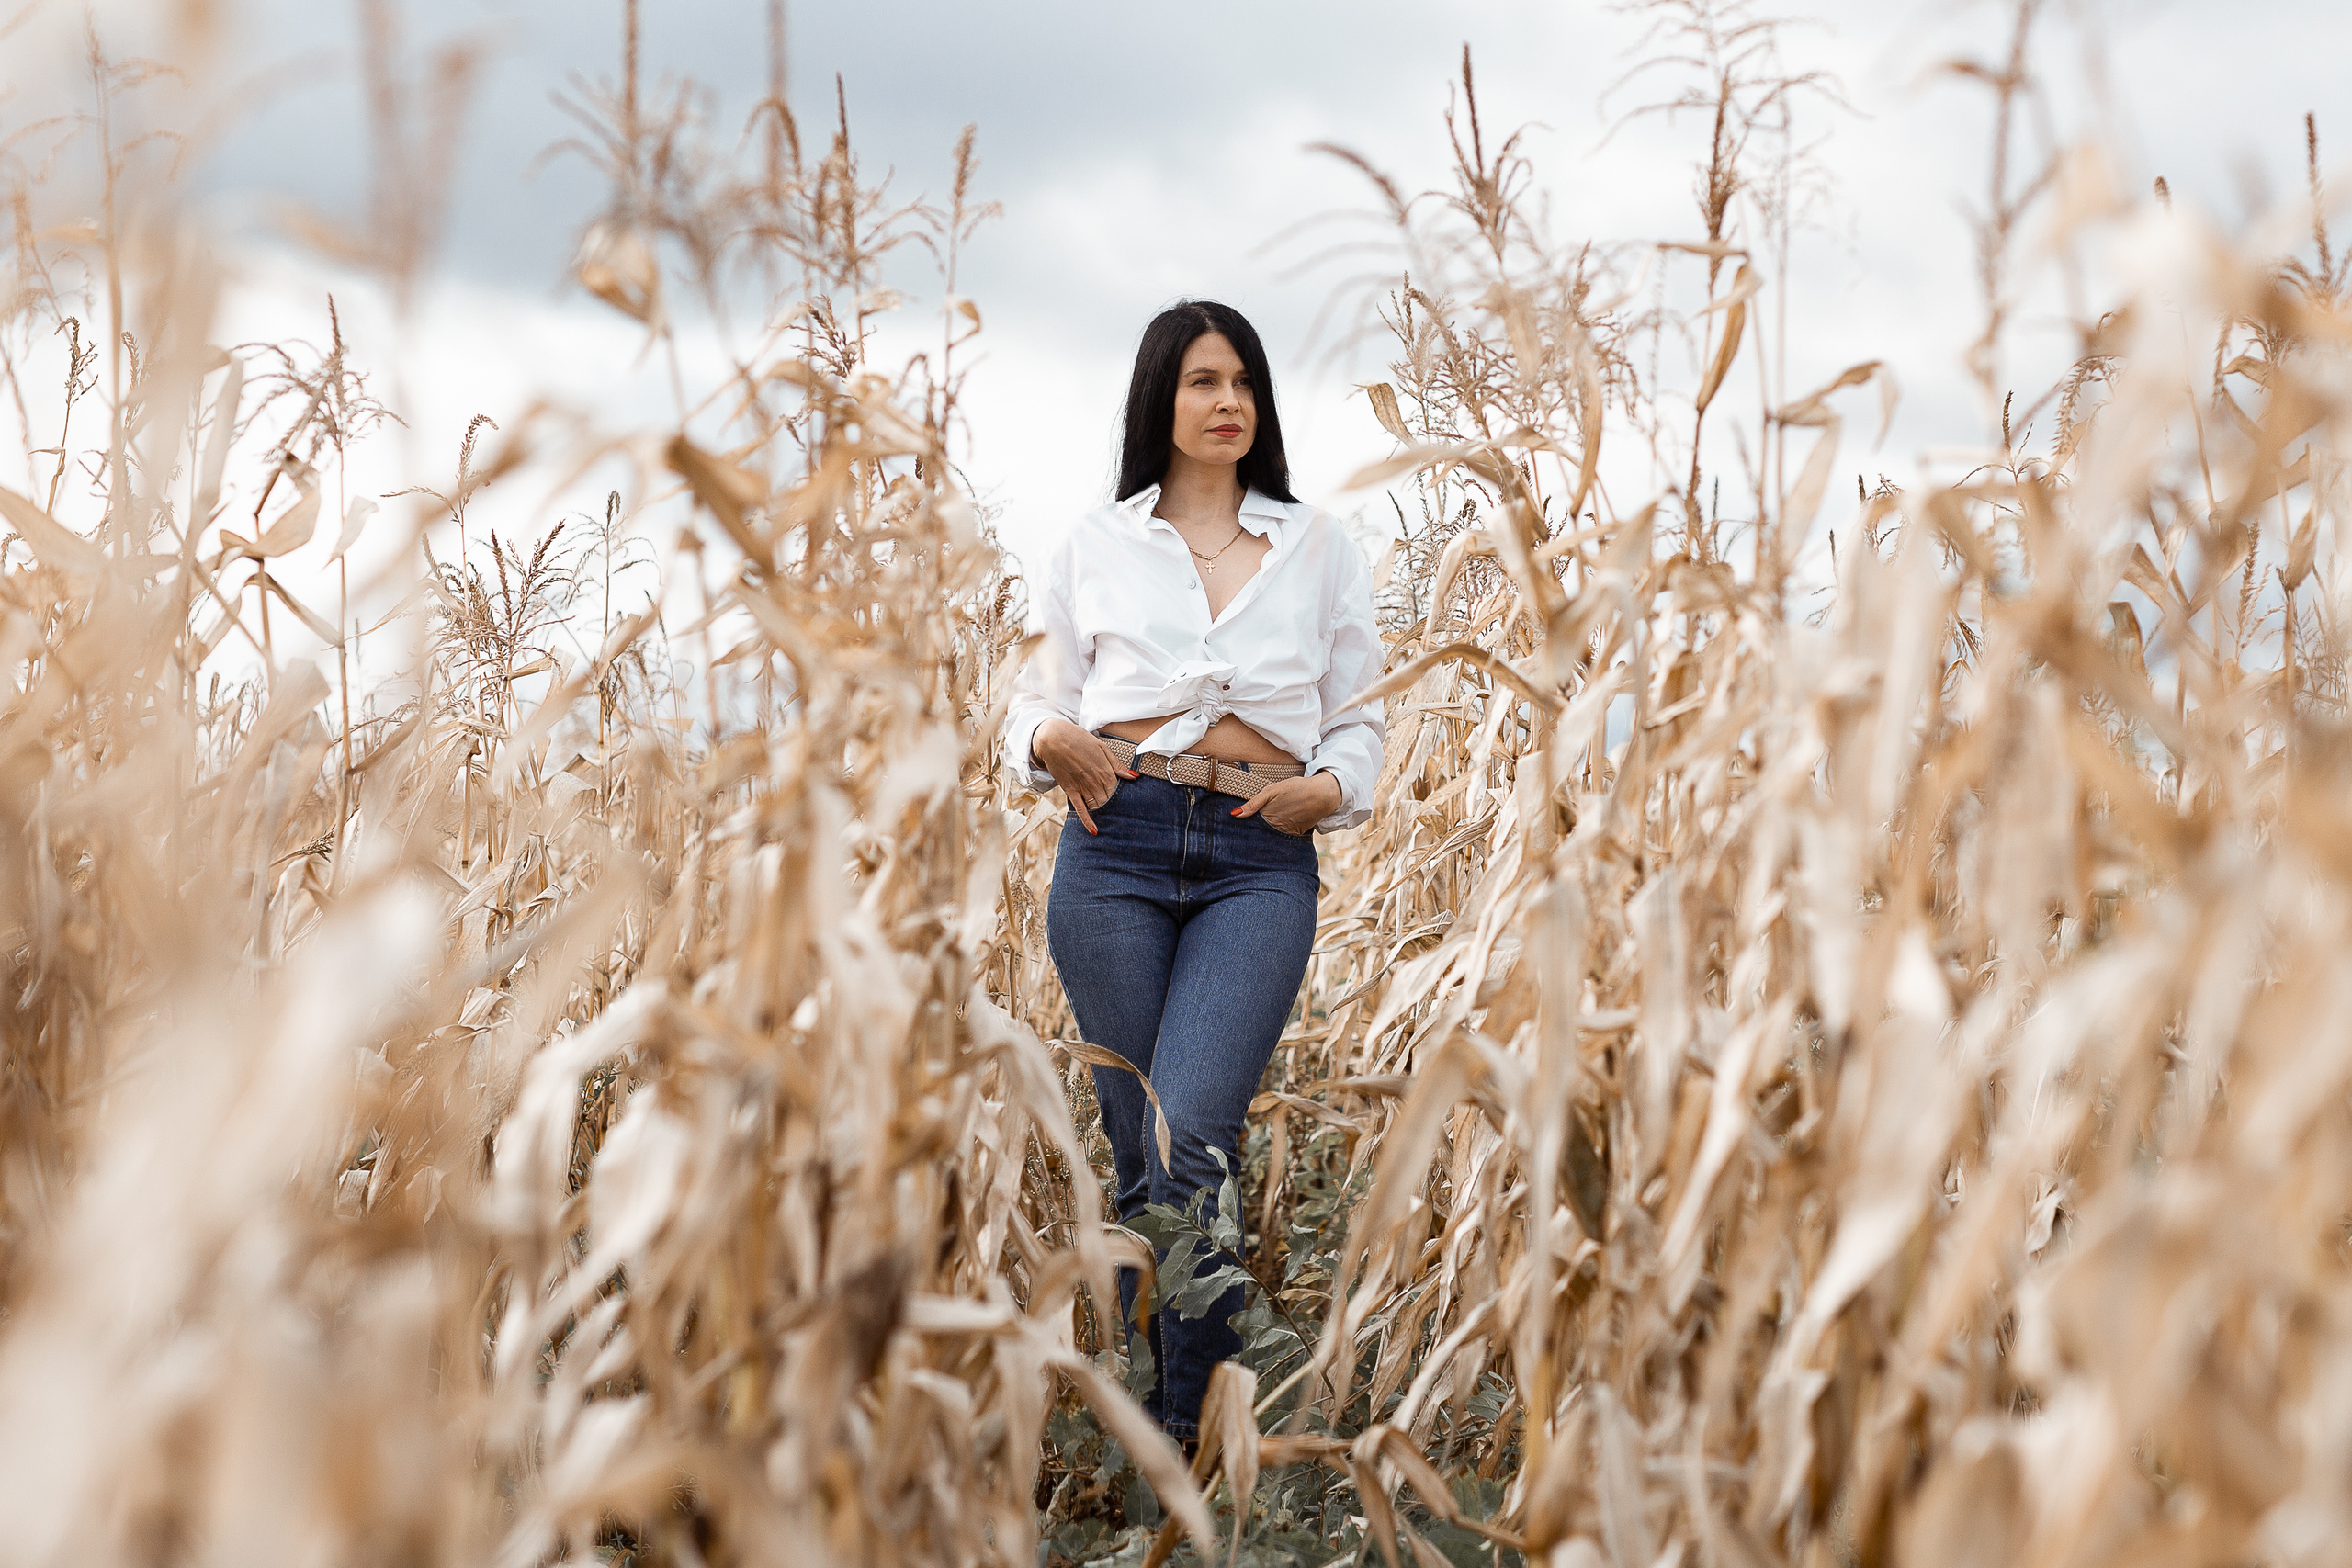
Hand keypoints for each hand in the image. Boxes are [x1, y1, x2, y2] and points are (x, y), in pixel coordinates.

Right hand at [1032, 718, 1135, 835]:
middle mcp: (1095, 781)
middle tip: (1122, 818)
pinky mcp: (1070, 790)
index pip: (1118, 791)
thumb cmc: (1079, 739)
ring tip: (1112, 822)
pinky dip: (1087, 820)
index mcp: (1105, 770)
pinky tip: (1094, 830)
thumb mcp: (1102, 747)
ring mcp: (1082, 787)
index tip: (1129, 805)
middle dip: (1115, 808)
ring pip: (1097, 806)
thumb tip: (1134, 776)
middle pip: (1109, 800)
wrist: (1053, 738)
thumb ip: (1117, 764)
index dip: (1123, 799)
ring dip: (1104, 814)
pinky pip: (1080, 809)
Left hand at [1230, 772, 1343, 835]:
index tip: (1235, 832)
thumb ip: (1252, 804)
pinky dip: (1279, 836)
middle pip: (1260, 835)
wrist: (1323, 794)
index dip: (1243, 830)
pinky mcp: (1297, 834)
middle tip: (1243, 837)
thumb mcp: (1271, 791)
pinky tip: (1275, 832)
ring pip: (1271, 837)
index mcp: (1268, 818)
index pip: (1250, 828)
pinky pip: (1284, 838)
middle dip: (1253, 836)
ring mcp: (1287, 833)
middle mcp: (1277, 829)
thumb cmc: (1296, 788)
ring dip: (1266, 836)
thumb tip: (1233, 815)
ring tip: (1257, 838)